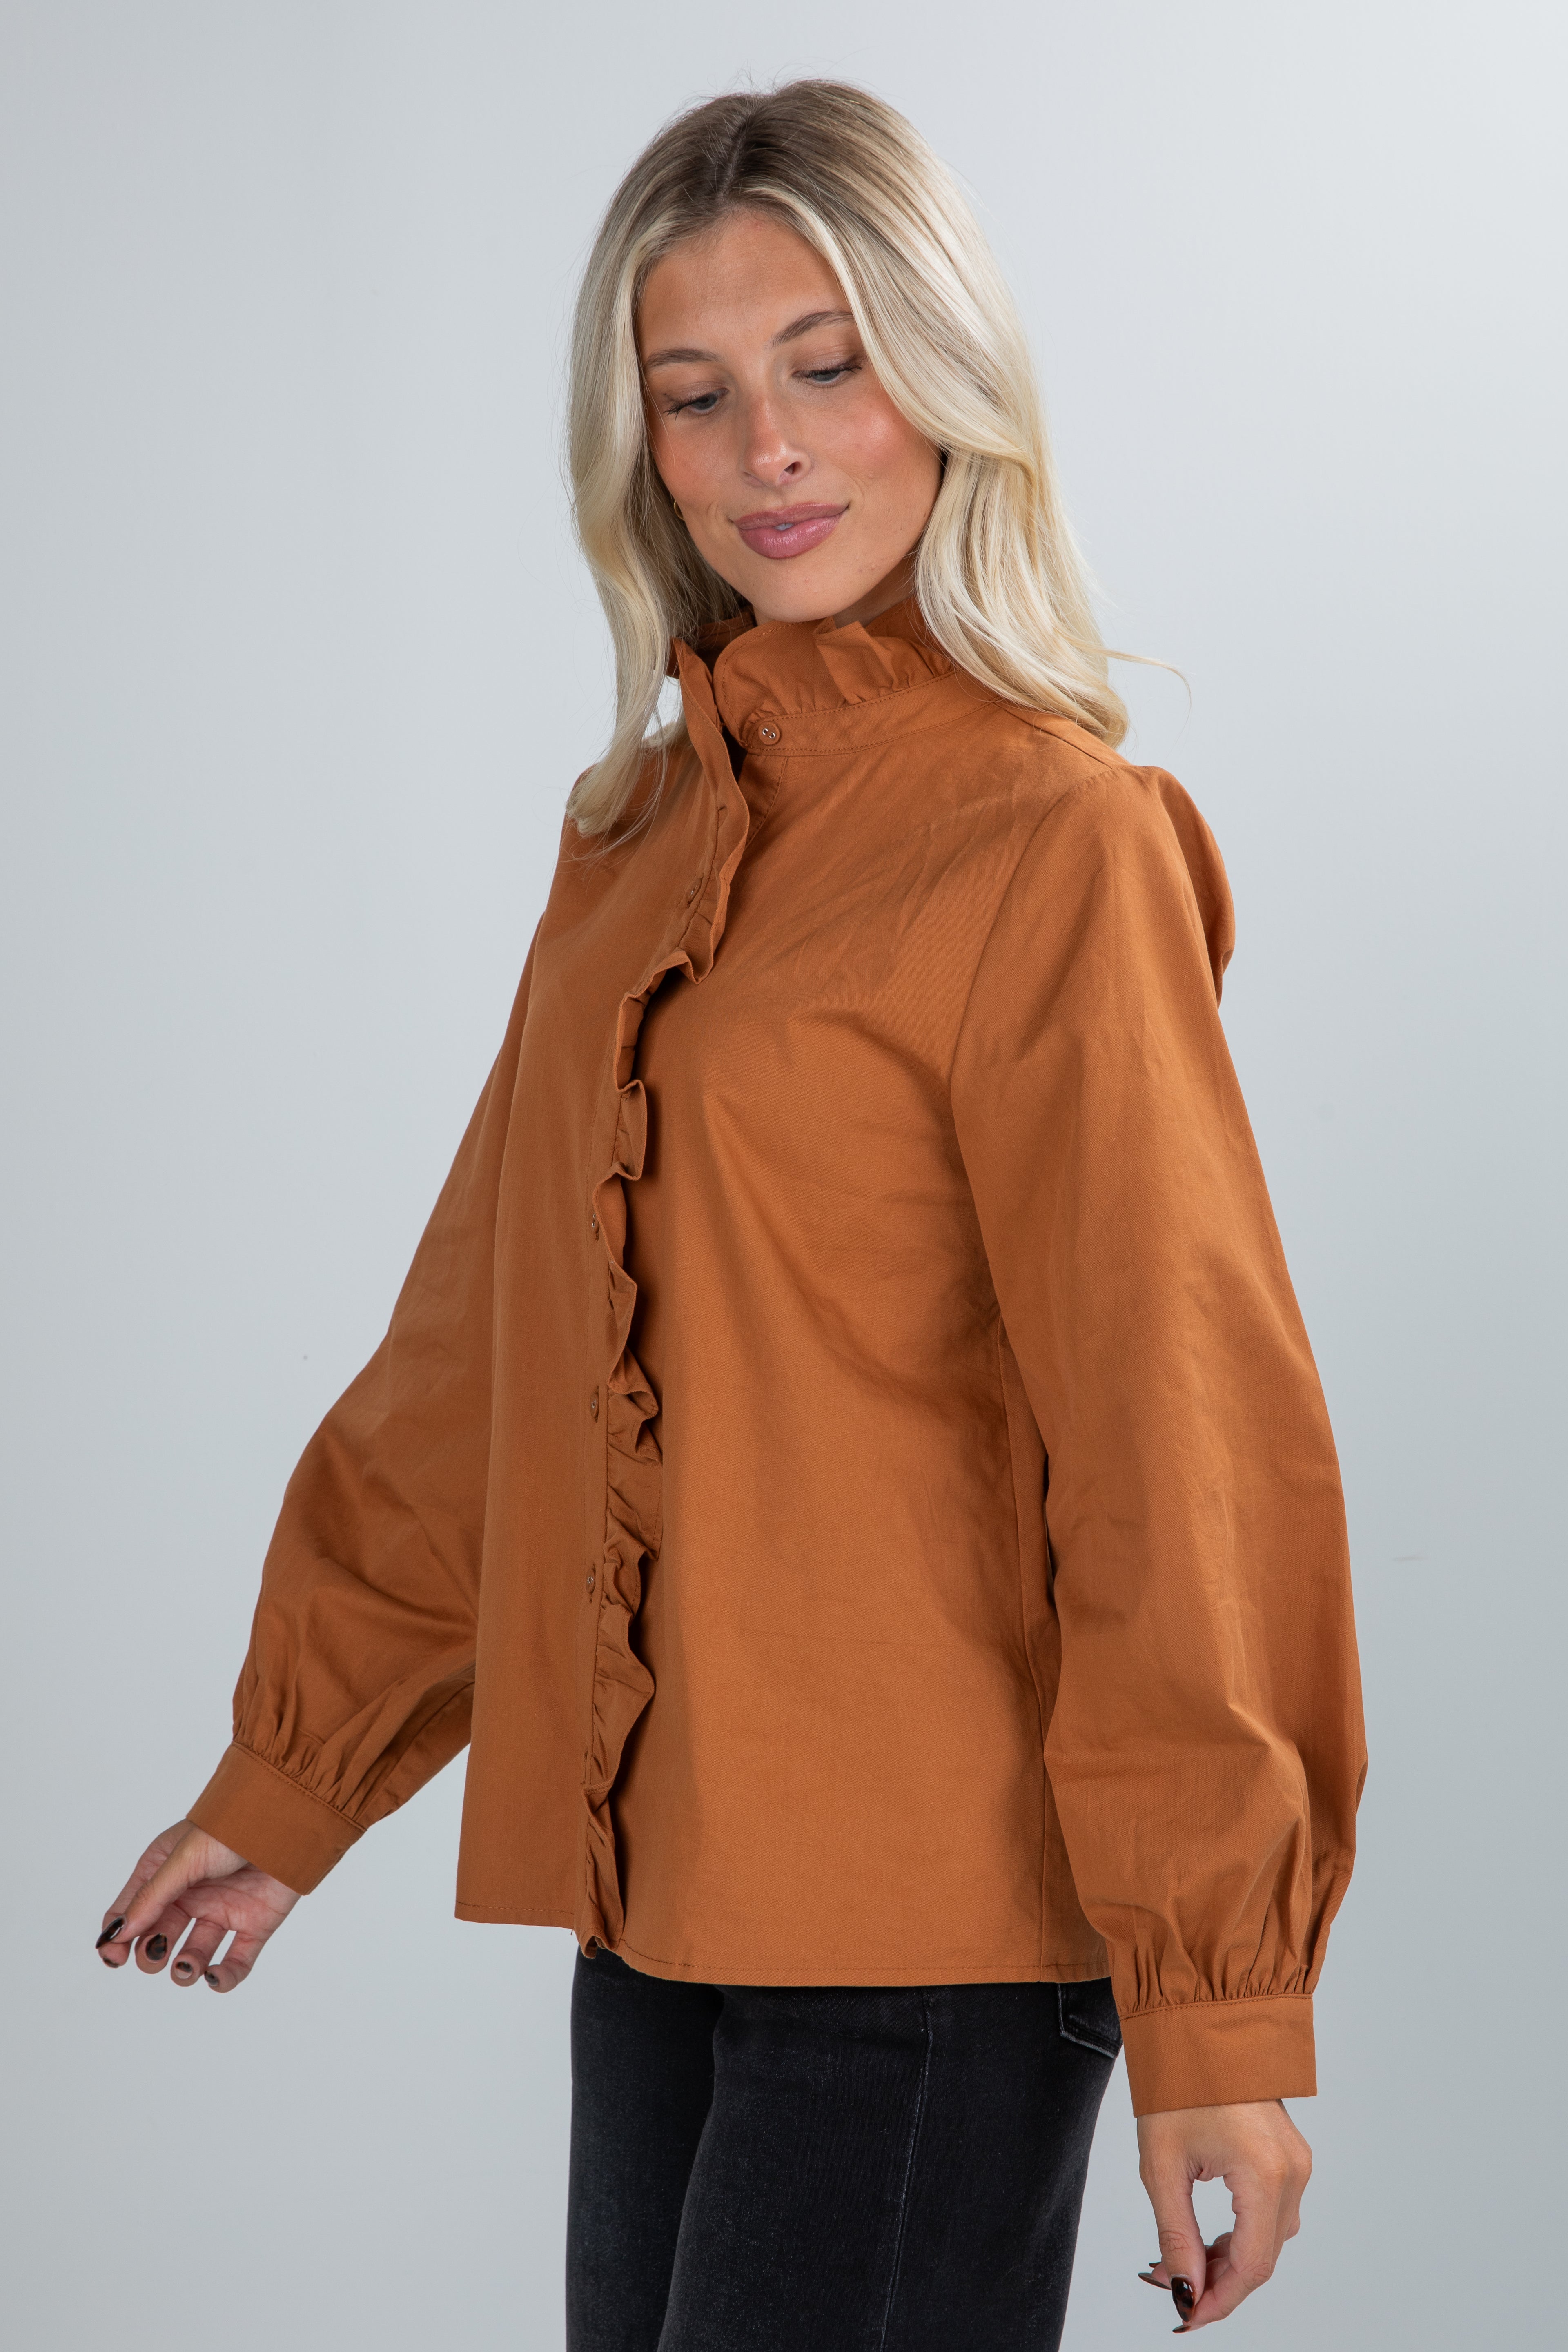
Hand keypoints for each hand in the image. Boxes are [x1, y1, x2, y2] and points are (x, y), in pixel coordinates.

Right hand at [95, 1820, 300, 1992]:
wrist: (288, 1821)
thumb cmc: (232, 1828)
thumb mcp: (184, 1859)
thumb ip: (152, 1896)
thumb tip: (118, 1933)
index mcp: (166, 1872)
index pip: (130, 1911)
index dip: (118, 1938)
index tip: (115, 1958)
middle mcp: (192, 1894)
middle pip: (158, 1937)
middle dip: (151, 1955)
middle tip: (159, 1953)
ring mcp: (223, 1911)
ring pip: (194, 1955)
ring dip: (185, 1969)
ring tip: (187, 1967)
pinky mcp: (254, 1925)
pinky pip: (236, 1962)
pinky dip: (224, 1977)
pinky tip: (215, 1976)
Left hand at [1136, 2099, 1310, 2329]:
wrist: (1199, 2026)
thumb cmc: (1177, 2083)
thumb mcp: (1163, 2166)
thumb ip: (1177, 2235)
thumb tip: (1185, 2288)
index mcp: (1265, 2173)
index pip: (1252, 2266)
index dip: (1219, 2300)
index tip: (1187, 2316)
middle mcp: (1292, 2171)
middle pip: (1263, 2256)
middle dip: (1219, 2282)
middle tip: (1175, 2288)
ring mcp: (1296, 2161)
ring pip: (1270, 2238)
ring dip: (1230, 2259)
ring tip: (1185, 2262)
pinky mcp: (1289, 2154)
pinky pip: (1273, 2212)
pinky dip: (1242, 2233)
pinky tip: (1210, 2239)